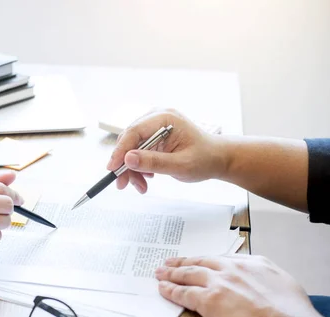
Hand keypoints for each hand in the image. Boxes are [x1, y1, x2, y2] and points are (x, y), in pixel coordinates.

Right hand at [107, 109, 227, 193]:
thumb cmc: (205, 159)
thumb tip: (128, 159)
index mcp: (165, 118)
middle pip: (129, 140)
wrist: (216, 158)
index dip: (120, 150)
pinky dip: (138, 167)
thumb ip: (154, 162)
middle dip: (125, 164)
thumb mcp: (180, 165)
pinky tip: (146, 178)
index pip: (134, 131)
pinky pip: (138, 151)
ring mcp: (154, 126)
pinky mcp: (153, 136)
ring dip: (132, 169)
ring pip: (131, 148)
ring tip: (141, 186)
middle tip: (123, 184)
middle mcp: (157, 118)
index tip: (112, 168)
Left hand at [155, 254, 319, 316]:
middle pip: (201, 262)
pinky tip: (163, 289)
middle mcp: (234, 268)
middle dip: (183, 262)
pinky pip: (183, 293)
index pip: (223, 259)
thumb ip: (267, 280)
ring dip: (171, 273)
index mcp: (254, 263)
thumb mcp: (284, 284)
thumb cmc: (292, 315)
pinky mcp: (208, 300)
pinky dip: (170, 290)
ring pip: (188, 274)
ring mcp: (219, 282)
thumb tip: (263, 285)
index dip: (207, 261)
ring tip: (160, 273)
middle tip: (170, 262)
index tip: (199, 261)